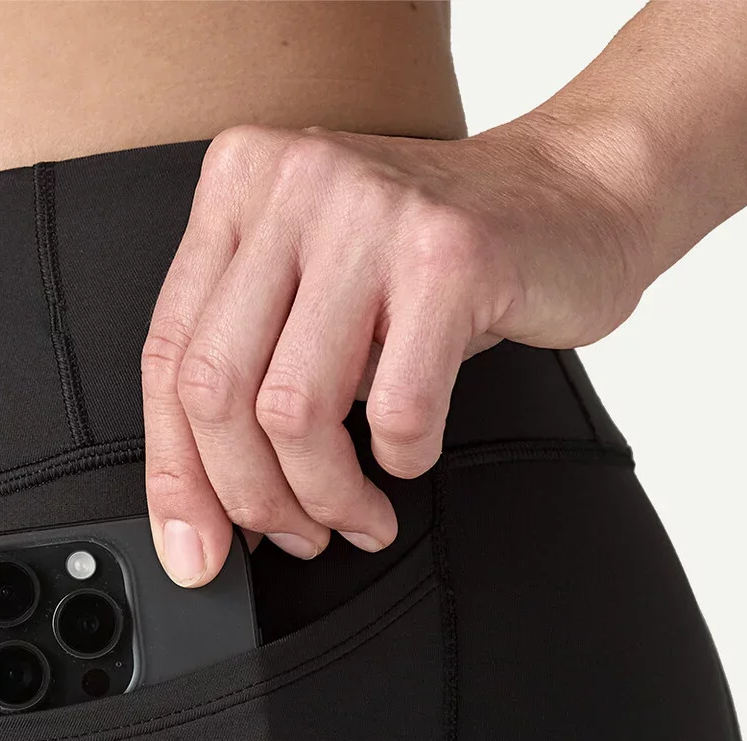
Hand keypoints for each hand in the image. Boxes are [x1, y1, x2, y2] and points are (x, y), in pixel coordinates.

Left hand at [141, 117, 648, 585]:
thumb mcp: (317, 289)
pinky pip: (395, 408)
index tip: (195, 550)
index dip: (176, 475)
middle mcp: (295, 184)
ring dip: (326, 494)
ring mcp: (371, 213)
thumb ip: (249, 367)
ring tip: (357, 515)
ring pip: (293, 409)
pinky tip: (411, 456)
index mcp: (240, 185)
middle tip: (294, 536)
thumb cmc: (441, 259)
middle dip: (251, 496)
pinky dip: (402, 459)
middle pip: (218, 390)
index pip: (168, 357)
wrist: (578, 193)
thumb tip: (196, 513)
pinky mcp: (451, 255)